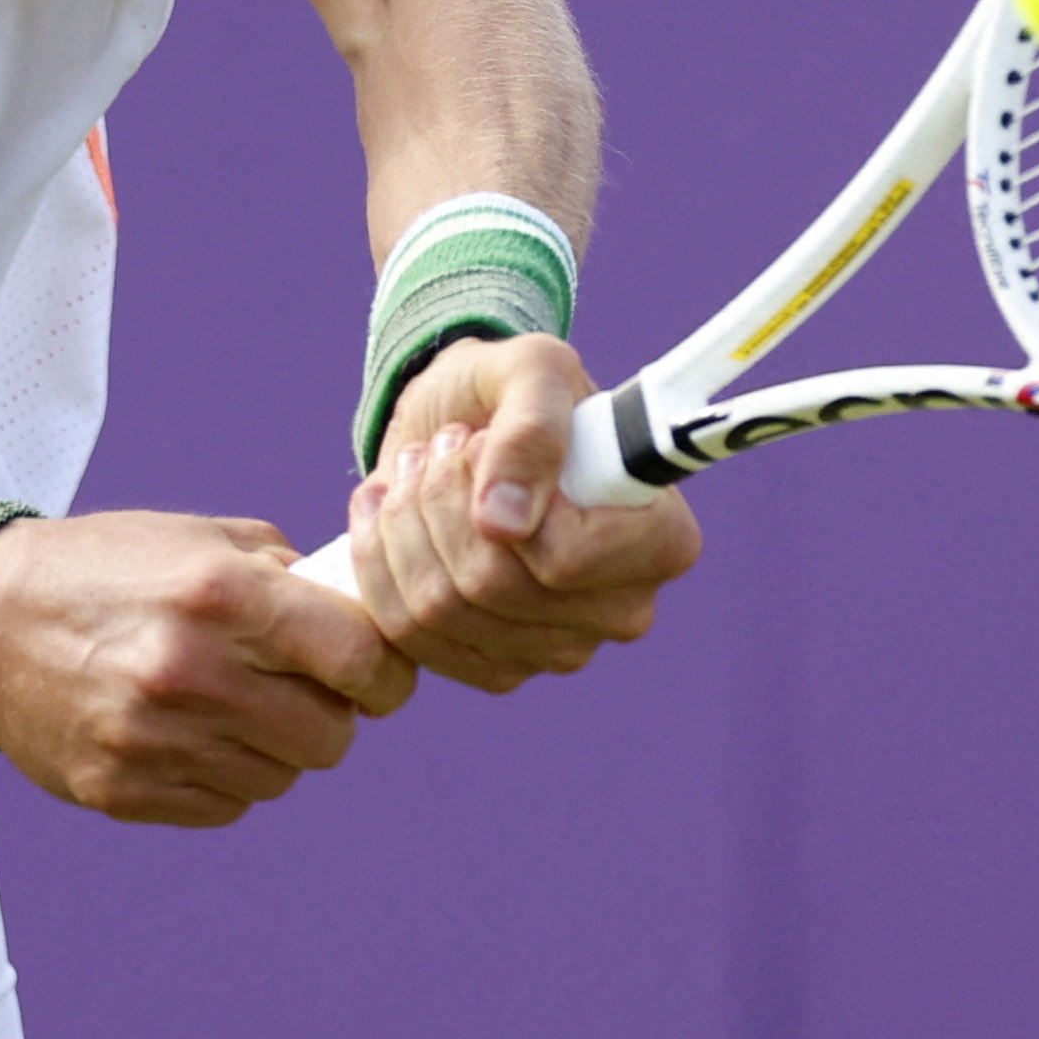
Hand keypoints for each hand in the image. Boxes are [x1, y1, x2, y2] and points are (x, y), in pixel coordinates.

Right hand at [0, 510, 415, 828]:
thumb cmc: (103, 569)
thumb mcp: (197, 539)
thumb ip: (286, 574)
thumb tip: (362, 613)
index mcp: (218, 594)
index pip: (359, 660)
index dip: (385, 674)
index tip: (377, 675)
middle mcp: (189, 671)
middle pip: (331, 738)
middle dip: (331, 717)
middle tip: (302, 692)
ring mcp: (154, 740)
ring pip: (280, 779)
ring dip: (273, 750)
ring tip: (230, 707)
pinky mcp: (124, 791)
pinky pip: (225, 806)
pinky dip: (224, 778)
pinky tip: (189, 736)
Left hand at [345, 333, 700, 692]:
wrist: (462, 430)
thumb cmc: (513, 392)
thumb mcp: (531, 369)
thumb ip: (531, 429)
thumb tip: (503, 524)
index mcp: (660, 541)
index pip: (564, 559)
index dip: (499, 496)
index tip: (479, 443)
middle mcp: (621, 609)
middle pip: (490, 587)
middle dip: (436, 501)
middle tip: (438, 449)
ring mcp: (559, 649)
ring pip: (439, 611)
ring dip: (402, 525)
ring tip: (413, 472)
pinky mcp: (498, 669)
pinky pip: (409, 637)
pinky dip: (379, 565)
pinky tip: (386, 516)